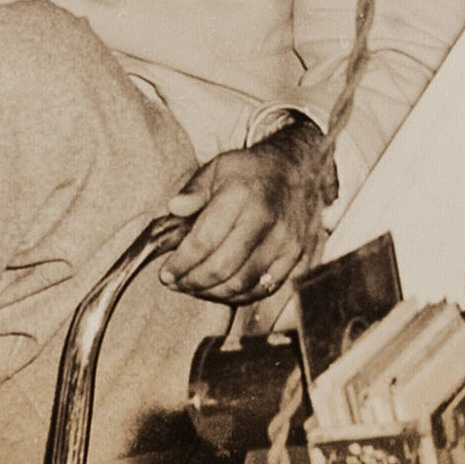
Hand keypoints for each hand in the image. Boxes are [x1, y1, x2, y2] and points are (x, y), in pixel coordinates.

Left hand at [162, 123, 322, 302]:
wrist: (297, 169)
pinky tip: (221, 289)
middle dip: (192, 282)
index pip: (204, 241)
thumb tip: (173, 209)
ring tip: (194, 287)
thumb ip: (194, 190)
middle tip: (176, 283)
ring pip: (241, 284)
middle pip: (221, 267)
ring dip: (212, 293)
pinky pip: (263, 289)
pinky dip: (238, 296)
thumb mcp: (219, 167)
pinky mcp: (294, 256)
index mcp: (240, 196)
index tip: (166, 272)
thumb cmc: (253, 170)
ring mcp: (283, 241)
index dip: (181, 263)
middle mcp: (264, 220)